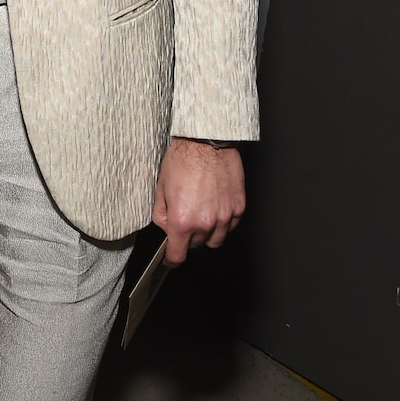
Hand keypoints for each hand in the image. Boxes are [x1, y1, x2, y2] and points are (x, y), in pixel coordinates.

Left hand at [151, 137, 244, 265]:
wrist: (206, 141)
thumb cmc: (183, 159)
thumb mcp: (160, 188)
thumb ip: (161, 214)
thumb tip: (166, 227)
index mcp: (182, 221)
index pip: (178, 255)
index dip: (172, 259)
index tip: (171, 259)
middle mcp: (205, 223)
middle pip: (196, 245)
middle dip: (187, 236)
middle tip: (184, 216)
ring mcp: (225, 216)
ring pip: (215, 239)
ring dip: (207, 232)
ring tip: (201, 211)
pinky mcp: (238, 207)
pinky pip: (231, 225)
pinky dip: (223, 221)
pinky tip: (215, 205)